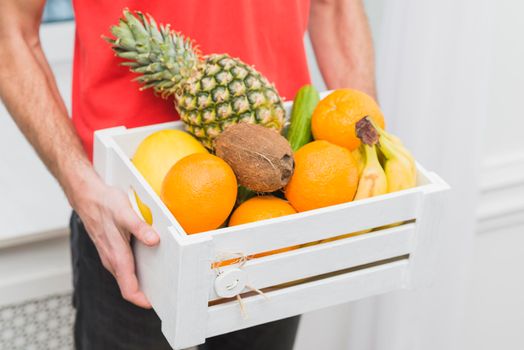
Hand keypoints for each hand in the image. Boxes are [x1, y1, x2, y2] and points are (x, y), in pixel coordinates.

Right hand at [73, 178, 159, 307]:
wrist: (87, 196)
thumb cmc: (104, 204)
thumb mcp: (125, 213)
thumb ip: (140, 228)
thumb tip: (154, 241)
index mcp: (116, 256)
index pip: (129, 289)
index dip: (142, 300)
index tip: (156, 303)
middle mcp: (112, 260)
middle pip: (129, 286)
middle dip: (145, 293)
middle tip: (166, 292)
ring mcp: (110, 255)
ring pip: (126, 276)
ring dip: (141, 282)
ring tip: (160, 280)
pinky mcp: (111, 249)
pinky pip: (124, 267)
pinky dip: (136, 270)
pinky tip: (148, 263)